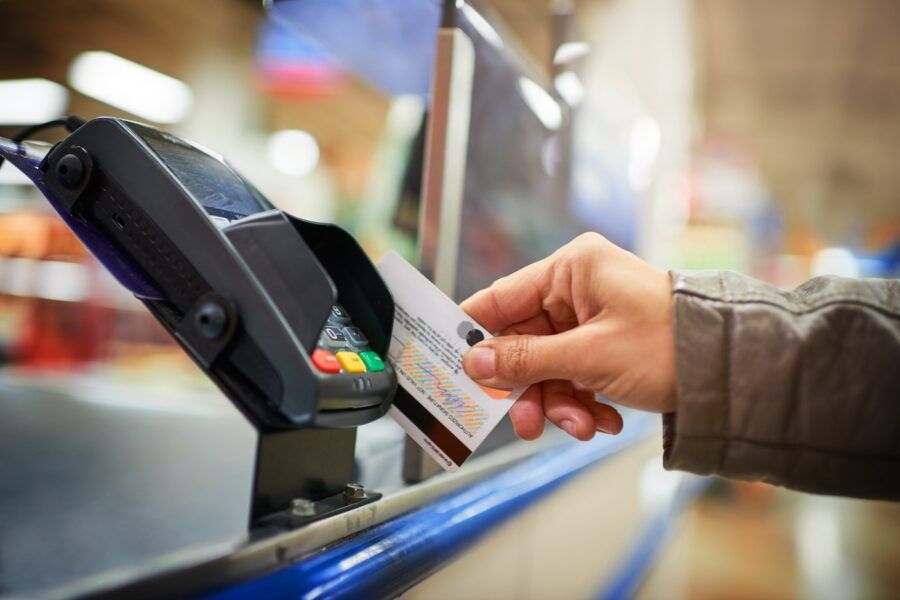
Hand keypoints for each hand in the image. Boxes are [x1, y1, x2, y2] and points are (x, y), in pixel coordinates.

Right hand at [461, 233, 675, 440]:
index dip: (476, 334)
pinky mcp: (606, 343)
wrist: (734, 371)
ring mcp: (593, 316)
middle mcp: (578, 287)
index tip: (455, 367)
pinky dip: (583, 401)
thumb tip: (473, 362)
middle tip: (525, 423)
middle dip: (530, 387)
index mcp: (571, 268)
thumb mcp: (589, 356)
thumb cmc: (668, 345)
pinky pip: (574, 373)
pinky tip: (603, 420)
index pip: (501, 298)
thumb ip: (525, 360)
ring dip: (560, 402)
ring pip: (549, 364)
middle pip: (524, 341)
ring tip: (582, 427)